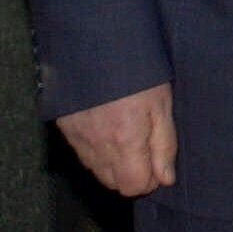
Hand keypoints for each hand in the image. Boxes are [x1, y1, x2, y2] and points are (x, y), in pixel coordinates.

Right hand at [56, 82, 176, 196]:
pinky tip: (110, 129)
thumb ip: (164, 145)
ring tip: (129, 135)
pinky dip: (98, 151)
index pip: (134, 186)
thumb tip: (166, 178)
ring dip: (115, 164)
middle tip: (146, 147)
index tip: (159, 164)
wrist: (97, 45)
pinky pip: (83, 154)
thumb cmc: (138, 72)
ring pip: (97, 171)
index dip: (150, 180)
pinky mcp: (66, 129)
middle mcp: (98, 146)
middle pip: (114, 184)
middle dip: (133, 174)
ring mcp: (79, 139)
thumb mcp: (162, 105)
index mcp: (125, 141)